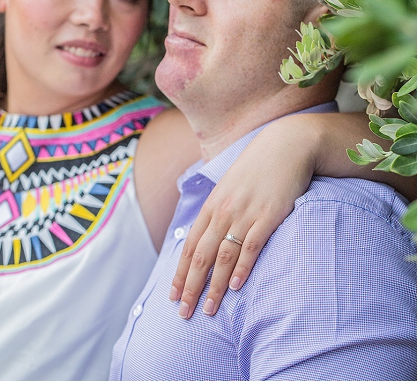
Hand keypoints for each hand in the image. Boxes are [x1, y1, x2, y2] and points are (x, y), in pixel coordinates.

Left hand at [169, 115, 313, 318]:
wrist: (285, 146)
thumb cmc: (258, 170)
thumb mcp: (231, 189)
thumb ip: (220, 211)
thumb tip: (211, 235)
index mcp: (211, 207)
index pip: (189, 246)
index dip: (180, 273)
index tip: (172, 296)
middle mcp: (222, 212)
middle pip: (200, 256)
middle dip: (190, 287)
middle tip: (184, 313)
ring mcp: (244, 213)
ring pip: (222, 256)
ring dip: (214, 286)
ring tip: (208, 309)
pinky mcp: (268, 215)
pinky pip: (250, 246)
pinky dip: (241, 267)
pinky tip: (236, 286)